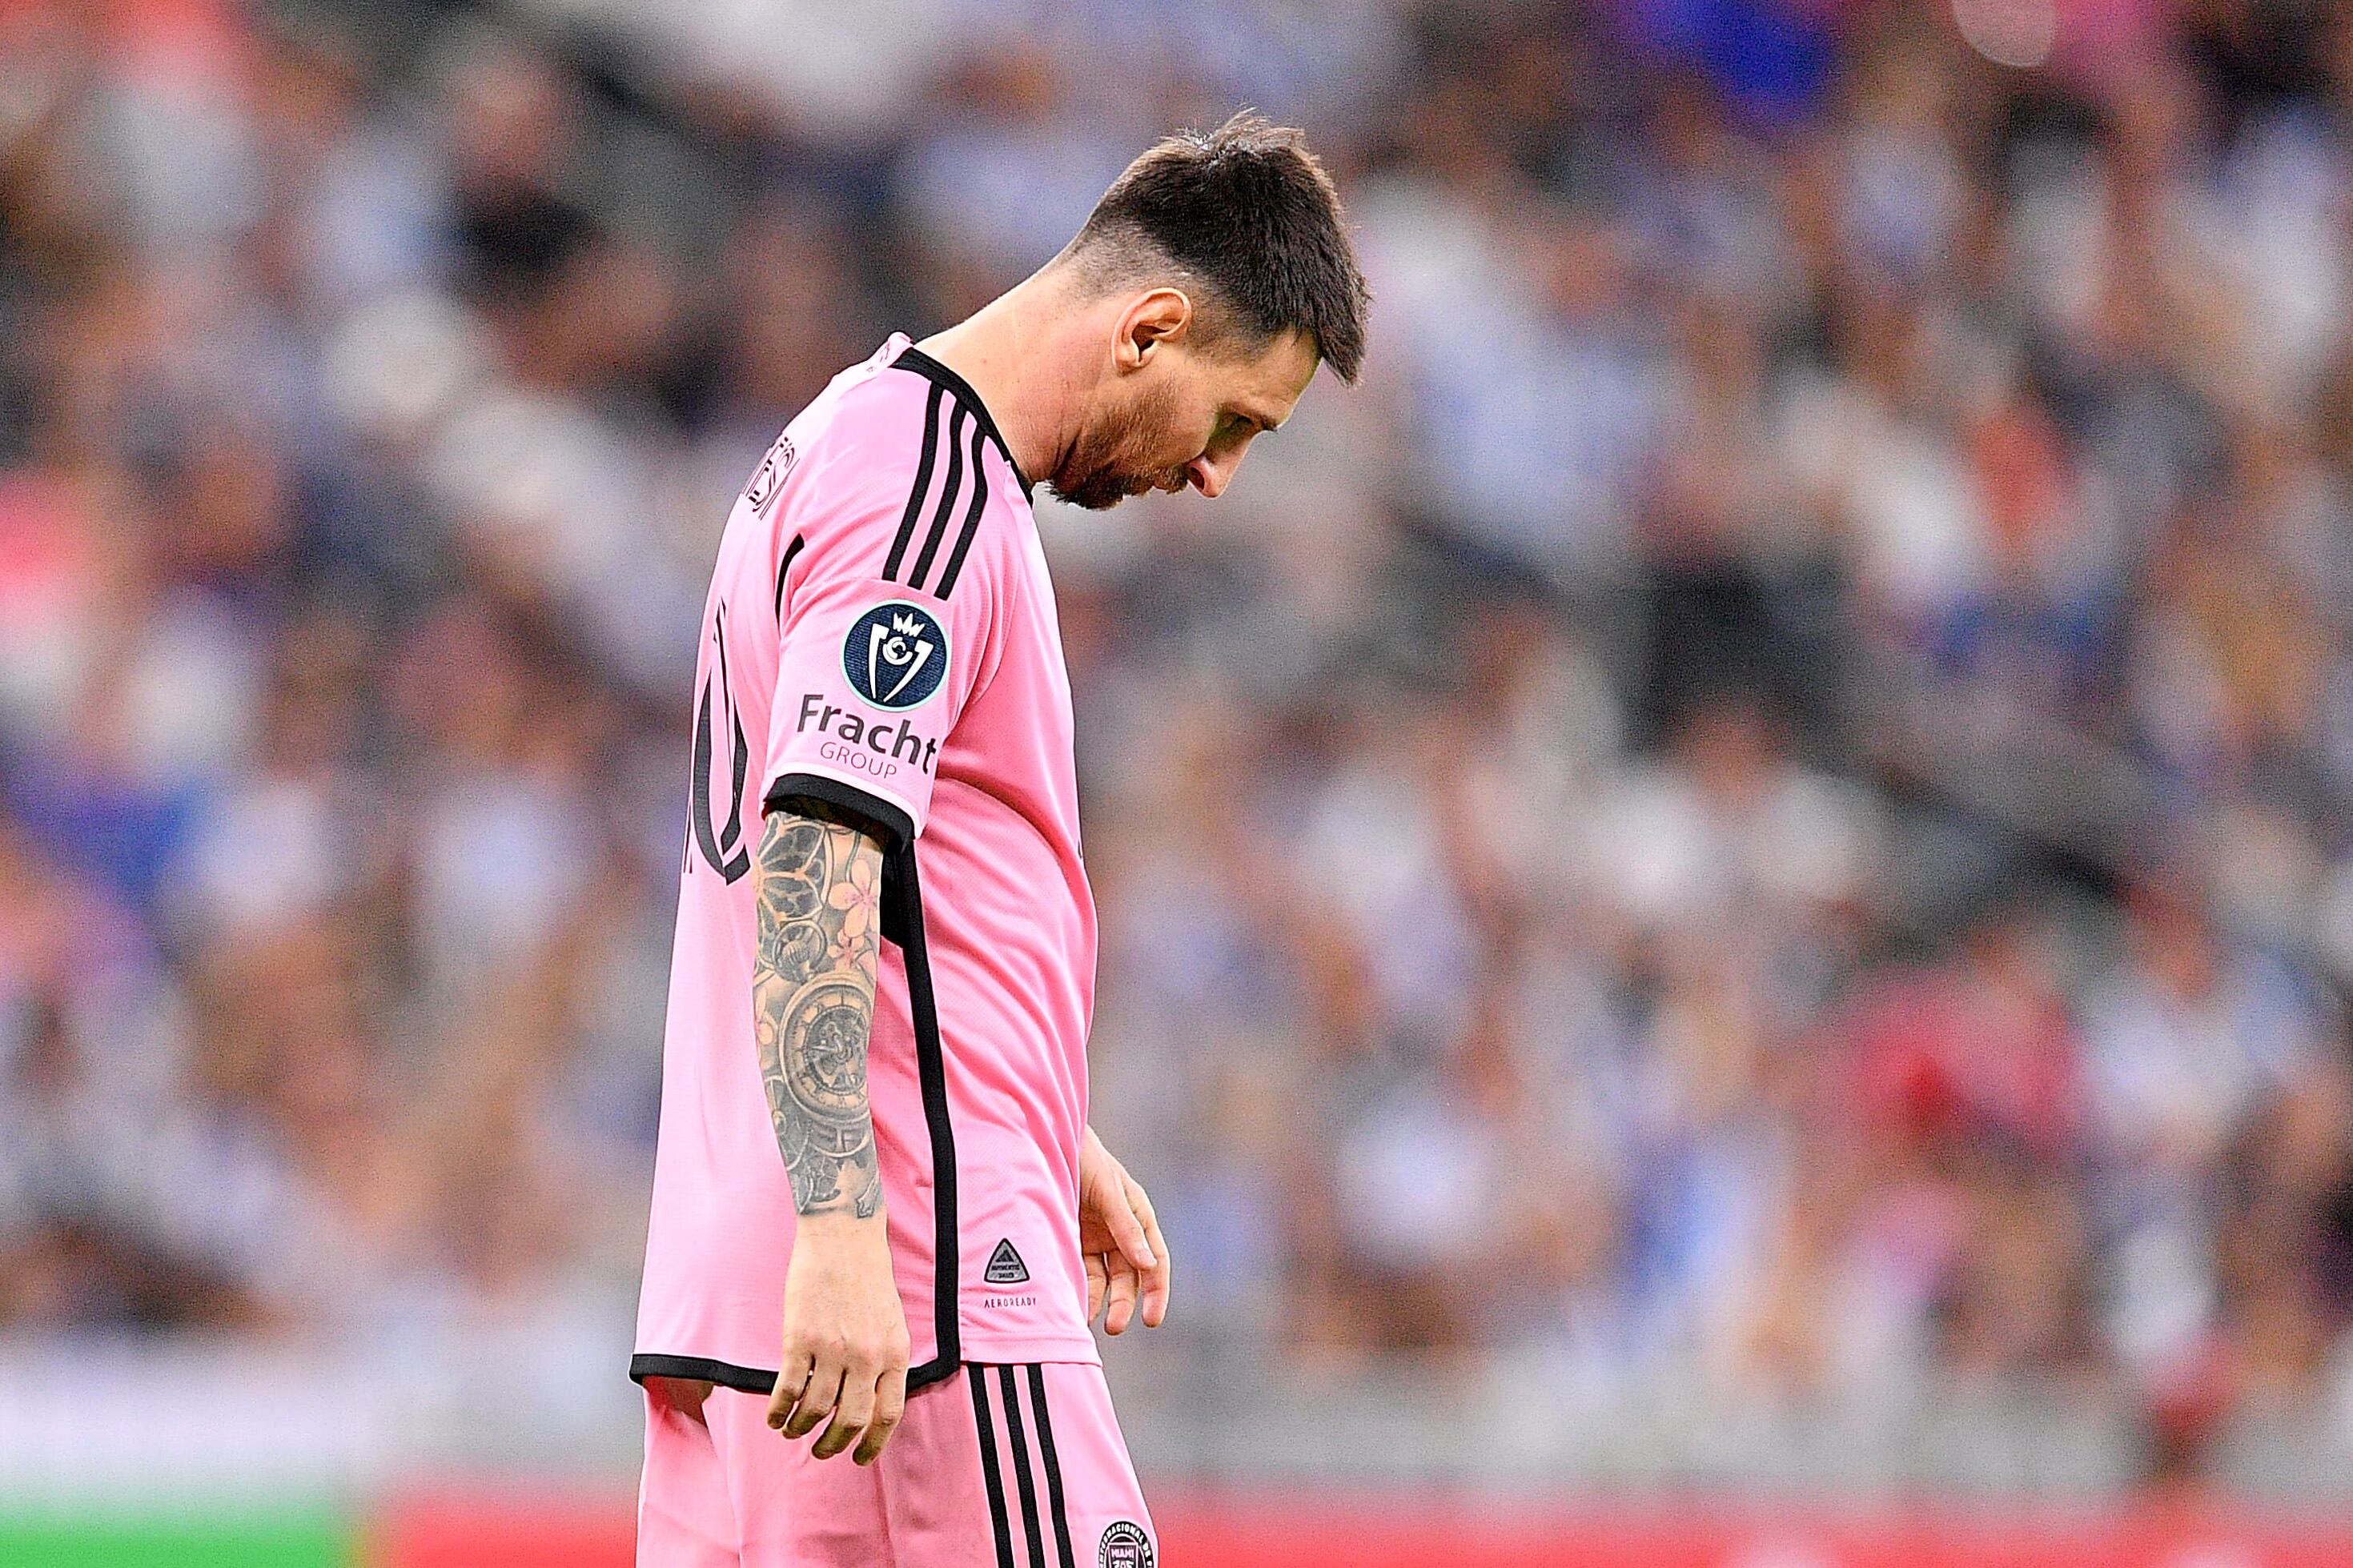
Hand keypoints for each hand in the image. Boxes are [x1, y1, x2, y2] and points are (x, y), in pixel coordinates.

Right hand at [768, 1213, 910, 1464]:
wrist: (843, 1236)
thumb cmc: (868, 1276)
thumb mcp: (892, 1322)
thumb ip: (885, 1361)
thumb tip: (871, 1403)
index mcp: (895, 1353)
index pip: (888, 1414)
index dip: (873, 1443)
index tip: (859, 1458)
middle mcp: (867, 1356)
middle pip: (851, 1420)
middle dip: (833, 1444)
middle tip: (821, 1450)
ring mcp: (833, 1349)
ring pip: (816, 1409)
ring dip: (801, 1429)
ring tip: (792, 1432)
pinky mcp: (800, 1339)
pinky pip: (787, 1390)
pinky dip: (779, 1411)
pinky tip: (774, 1417)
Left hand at [1078, 1125, 1170, 1333]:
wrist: (1044, 1140)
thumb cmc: (1083, 1157)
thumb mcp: (1108, 1190)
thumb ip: (1126, 1226)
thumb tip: (1148, 1264)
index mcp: (1138, 1216)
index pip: (1155, 1261)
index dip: (1156, 1291)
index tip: (1152, 1319)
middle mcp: (1120, 1230)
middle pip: (1129, 1276)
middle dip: (1125, 1302)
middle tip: (1114, 1326)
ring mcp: (1095, 1237)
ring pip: (1103, 1279)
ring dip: (1099, 1300)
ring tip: (1087, 1318)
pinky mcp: (1071, 1240)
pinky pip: (1079, 1271)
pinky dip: (1078, 1288)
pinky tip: (1071, 1302)